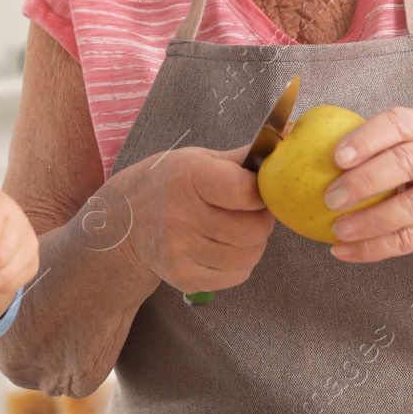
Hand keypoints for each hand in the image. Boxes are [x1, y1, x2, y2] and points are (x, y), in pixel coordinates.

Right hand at [108, 144, 273, 293]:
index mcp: (188, 177)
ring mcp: (180, 250)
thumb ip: (242, 159)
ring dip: (252, 244)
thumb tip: (289, 136)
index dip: (261, 192)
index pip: (244, 191)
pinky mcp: (183, 277)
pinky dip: (239, 264)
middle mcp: (180, 215)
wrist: (123, 222)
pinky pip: (236, 276)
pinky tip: (222, 248)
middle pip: (254, 229)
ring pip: (249, 255)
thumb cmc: (169, 183)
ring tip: (235, 230)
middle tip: (247, 212)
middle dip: (260, 220)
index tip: (256, 190)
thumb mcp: (198, 160)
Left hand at [323, 106, 412, 260]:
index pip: (397, 124)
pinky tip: (345, 251)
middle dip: (365, 181)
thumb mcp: (411, 137)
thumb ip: (363, 137)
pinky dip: (374, 249)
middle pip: (405, 164)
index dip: (367, 139)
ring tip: (338, 229)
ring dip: (371, 221)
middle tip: (331, 196)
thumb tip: (288, 133)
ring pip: (411, 207)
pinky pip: (409, 240)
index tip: (337, 156)